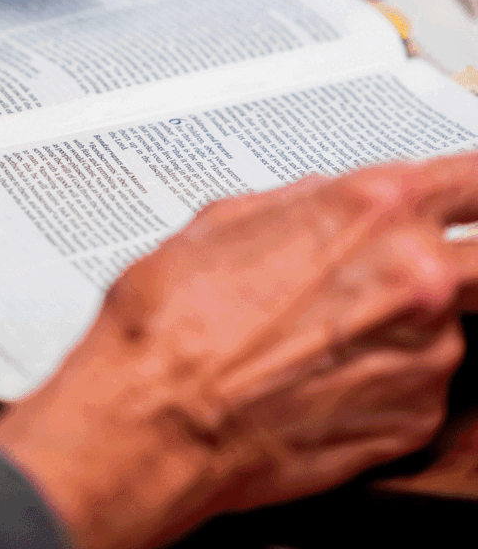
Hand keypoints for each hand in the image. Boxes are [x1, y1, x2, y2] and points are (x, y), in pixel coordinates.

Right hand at [0, 158, 477, 548]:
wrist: (154, 417)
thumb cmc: (174, 319)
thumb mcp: (230, 217)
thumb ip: (307, 201)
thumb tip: (328, 200)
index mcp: (375, 209)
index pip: (477, 178)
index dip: (477, 187)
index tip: (473, 195)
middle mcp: (416, 278)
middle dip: (465, 256)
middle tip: (418, 266)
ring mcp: (426, 355)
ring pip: (456, 323)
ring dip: (415, 320)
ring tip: (335, 329)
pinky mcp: (414, 421)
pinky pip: (427, 383)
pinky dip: (392, 374)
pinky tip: (329, 372)